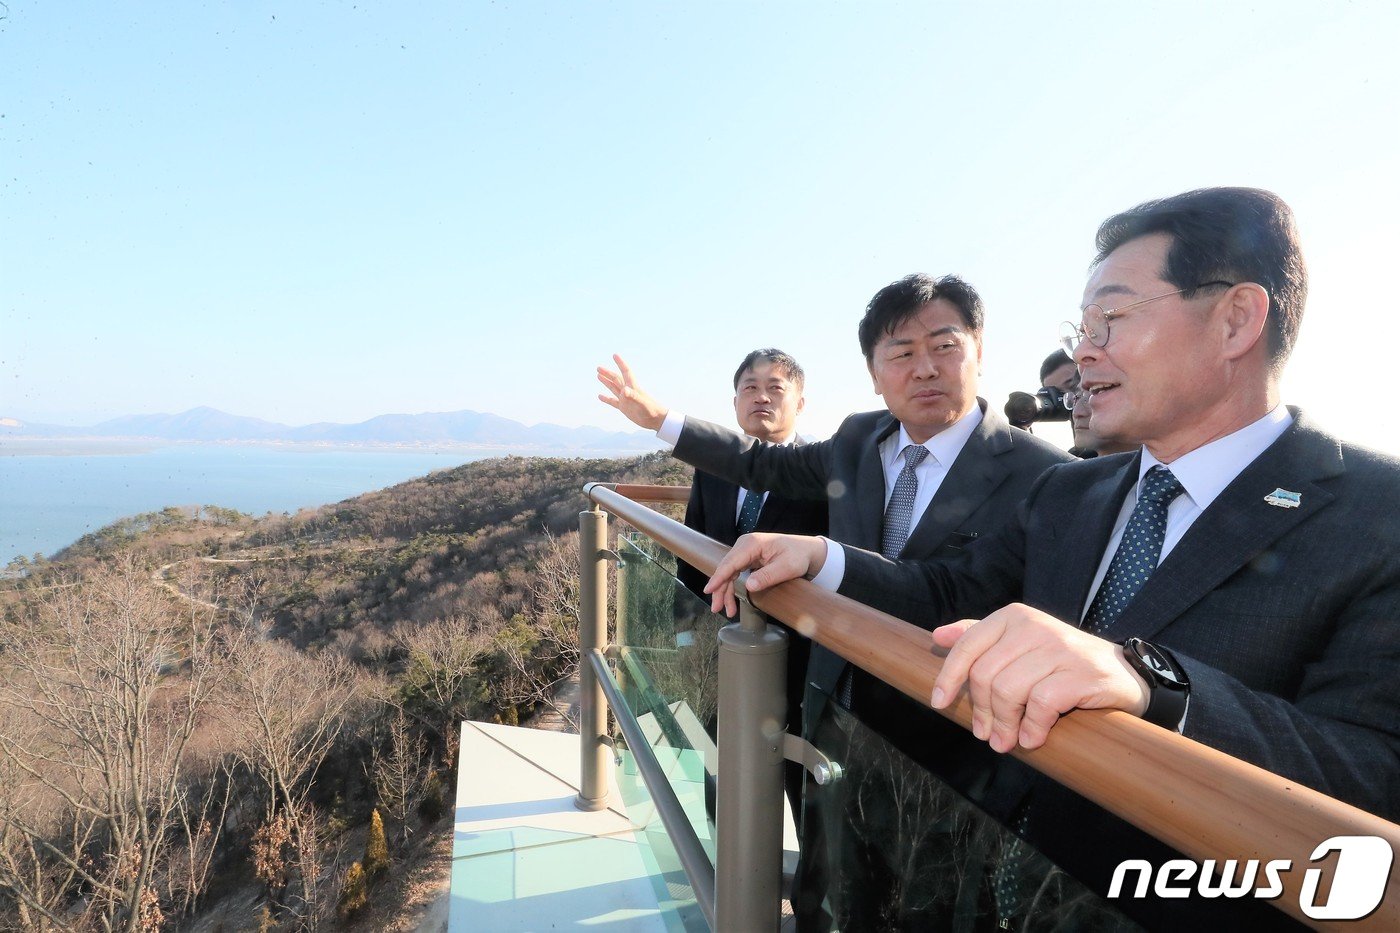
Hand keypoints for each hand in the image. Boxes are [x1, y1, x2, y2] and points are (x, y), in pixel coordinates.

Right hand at [596, 354, 667, 431]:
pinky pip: (613, 402)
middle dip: (608, 373)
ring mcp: (625, 399)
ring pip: (613, 388)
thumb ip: (634, 396)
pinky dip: (606, 399)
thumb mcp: (642, 404)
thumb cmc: (651, 411)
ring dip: (606, 382)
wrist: (656, 420)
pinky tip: (600, 396)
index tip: (615, 355)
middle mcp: (628, 391)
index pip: (625, 372)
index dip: (621, 363)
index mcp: (633, 387)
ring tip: (598, 375)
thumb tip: (624, 391)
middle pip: (616, 379)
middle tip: (598, 368)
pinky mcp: (624, 408)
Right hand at [703, 533, 827, 616]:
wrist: (808, 551)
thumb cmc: (799, 555)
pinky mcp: (748, 558)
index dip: (719, 577)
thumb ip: (768, 576)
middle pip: (726, 568)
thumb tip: (749, 586)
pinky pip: (735, 573)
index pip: (730, 562)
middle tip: (717, 608)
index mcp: (752, 544)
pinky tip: (731, 600)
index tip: (709, 590)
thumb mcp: (788, 567)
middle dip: (720, 589)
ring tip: (727, 610)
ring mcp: (745, 551)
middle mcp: (745, 545)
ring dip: (725, 591)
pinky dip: (732, 587)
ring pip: (729, 573)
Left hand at [928, 603, 1150, 752]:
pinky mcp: (1082, 673)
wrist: (1124, 672)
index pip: (968, 646)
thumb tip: (937, 637)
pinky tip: (1033, 739)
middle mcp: (1035, 626)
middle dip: (981, 711)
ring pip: (1009, 691)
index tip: (940, 704)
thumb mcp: (1020, 643)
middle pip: (985, 675)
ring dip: (1005, 725)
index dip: (948, 677)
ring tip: (1007, 741)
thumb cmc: (1063, 662)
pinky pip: (1041, 704)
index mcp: (1014, 617)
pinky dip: (1032, 728)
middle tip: (986, 735)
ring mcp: (1060, 648)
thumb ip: (980, 638)